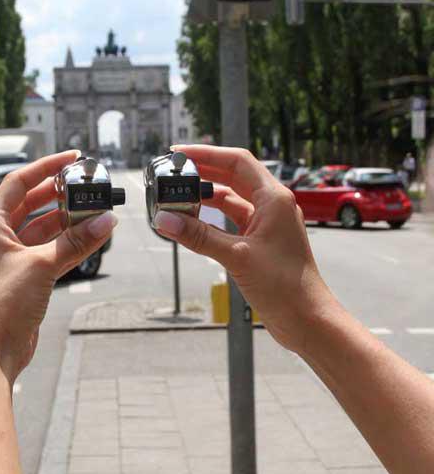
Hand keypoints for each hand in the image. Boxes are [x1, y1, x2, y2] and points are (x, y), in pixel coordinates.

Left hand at [0, 151, 116, 381]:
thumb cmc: (1, 304)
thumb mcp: (42, 265)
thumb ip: (75, 242)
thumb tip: (105, 222)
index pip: (18, 183)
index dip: (44, 167)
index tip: (70, 159)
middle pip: (29, 204)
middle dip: (57, 194)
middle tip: (84, 184)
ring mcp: (8, 259)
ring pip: (40, 229)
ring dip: (65, 221)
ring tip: (92, 211)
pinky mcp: (20, 278)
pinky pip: (46, 252)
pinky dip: (65, 244)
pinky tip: (87, 238)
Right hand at [154, 145, 335, 352]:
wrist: (307, 320)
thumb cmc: (285, 286)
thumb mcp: (237, 257)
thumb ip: (199, 236)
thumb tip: (166, 220)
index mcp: (275, 199)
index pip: (238, 161)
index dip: (207, 154)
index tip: (179, 154)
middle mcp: (273, 206)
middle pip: (233, 176)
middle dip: (204, 171)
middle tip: (174, 171)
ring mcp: (267, 223)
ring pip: (232, 198)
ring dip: (207, 195)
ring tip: (179, 195)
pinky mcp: (261, 241)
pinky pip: (233, 220)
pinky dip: (212, 218)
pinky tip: (193, 220)